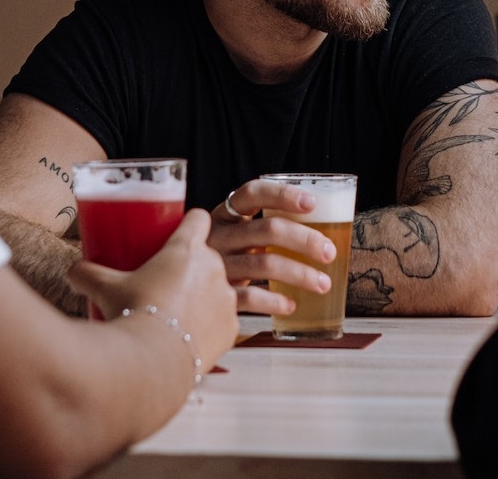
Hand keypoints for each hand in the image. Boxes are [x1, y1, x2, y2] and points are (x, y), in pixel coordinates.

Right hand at [67, 209, 237, 368]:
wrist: (151, 363)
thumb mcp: (104, 288)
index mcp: (188, 249)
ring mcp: (227, 298)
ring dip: (203, 296)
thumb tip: (74, 272)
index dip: (190, 224)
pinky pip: (223, 320)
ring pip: (218, 289)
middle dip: (192, 266)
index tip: (178, 234)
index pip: (199, 219)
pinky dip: (210, 326)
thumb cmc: (131, 316)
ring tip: (178, 312)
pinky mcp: (232, 328)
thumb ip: (87, 273)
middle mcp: (215, 268)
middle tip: (167, 281)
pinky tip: (190, 335)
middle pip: (208, 256)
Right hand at [209, 179, 337, 314]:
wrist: (168, 295)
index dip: (282, 195)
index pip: (251, 193)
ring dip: (300, 274)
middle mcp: (217, 236)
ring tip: (323, 283)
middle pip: (267, 230)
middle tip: (329, 251)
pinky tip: (291, 304)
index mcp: (222, 215)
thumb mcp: (228, 237)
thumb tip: (317, 229)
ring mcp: (214, 266)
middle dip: (304, 240)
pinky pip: (250, 297)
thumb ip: (258, 230)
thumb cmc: (214, 260)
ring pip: (264, 264)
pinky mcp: (213, 295)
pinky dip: (274, 301)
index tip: (312, 203)